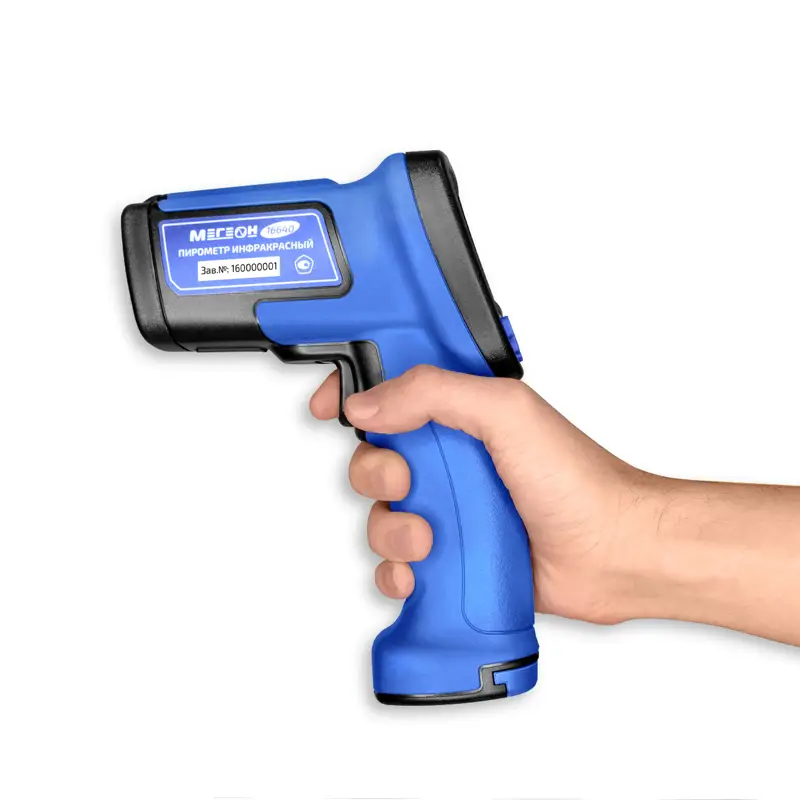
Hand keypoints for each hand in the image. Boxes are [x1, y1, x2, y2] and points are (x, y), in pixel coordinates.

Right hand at [310, 365, 657, 624]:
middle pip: (372, 458)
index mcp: (461, 414)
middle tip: (409, 484)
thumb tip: (368, 403)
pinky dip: (396, 572)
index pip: (391, 392)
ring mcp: (451, 510)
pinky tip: (418, 574)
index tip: (329, 408)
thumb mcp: (507, 413)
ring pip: (379, 516)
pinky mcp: (453, 555)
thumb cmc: (577, 481)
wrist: (613, 554)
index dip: (353, 395)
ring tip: (430, 540)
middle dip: (375, 474)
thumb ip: (434, 393)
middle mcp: (451, 459)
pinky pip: (397, 565)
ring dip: (390, 531)